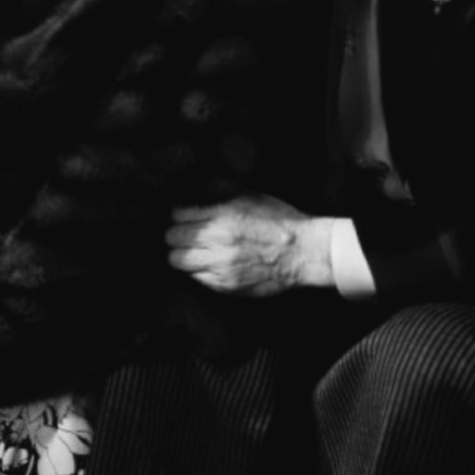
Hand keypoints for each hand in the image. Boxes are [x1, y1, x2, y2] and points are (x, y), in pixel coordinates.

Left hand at [166, 195, 334, 295]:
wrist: (303, 252)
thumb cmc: (280, 221)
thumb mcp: (251, 196)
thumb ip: (221, 193)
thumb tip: (196, 189)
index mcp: (223, 215)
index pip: (177, 214)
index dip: (178, 214)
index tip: (181, 216)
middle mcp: (218, 241)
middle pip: (171, 238)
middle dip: (175, 234)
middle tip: (183, 234)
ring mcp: (220, 266)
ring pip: (177, 261)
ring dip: (182, 254)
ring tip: (193, 251)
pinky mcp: (225, 285)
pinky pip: (195, 278)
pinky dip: (198, 270)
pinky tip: (209, 263)